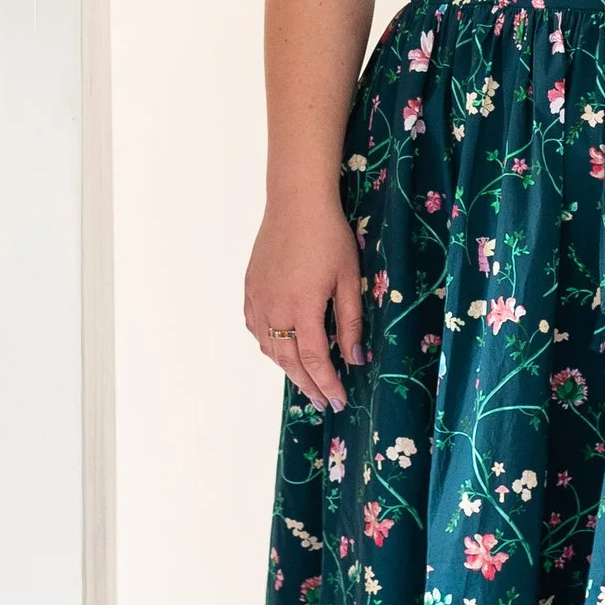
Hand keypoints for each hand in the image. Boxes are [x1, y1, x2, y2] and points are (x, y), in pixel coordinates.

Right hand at [243, 192, 364, 413]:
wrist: (295, 202)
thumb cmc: (329, 236)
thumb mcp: (348, 278)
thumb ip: (350, 321)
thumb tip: (355, 357)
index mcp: (302, 307)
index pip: (315, 359)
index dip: (327, 384)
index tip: (338, 400)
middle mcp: (274, 309)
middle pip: (289, 360)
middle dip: (307, 385)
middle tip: (322, 401)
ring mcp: (258, 299)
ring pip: (269, 347)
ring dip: (287, 368)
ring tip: (305, 380)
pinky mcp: (250, 289)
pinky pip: (256, 328)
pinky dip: (269, 344)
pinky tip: (281, 347)